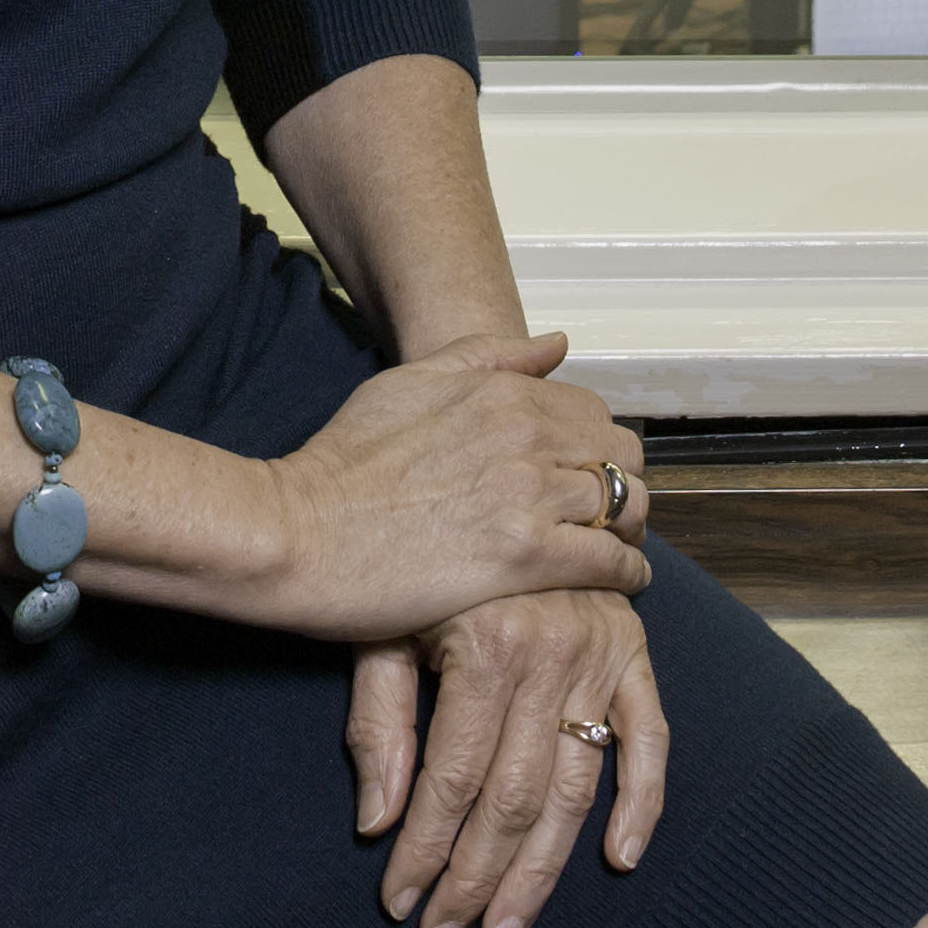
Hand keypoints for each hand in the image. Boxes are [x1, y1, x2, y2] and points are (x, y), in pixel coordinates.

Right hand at [251, 332, 648, 647]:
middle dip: (623, 481)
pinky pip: (611, 562)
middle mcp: (525, 435)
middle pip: (622, 454)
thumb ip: (488, 357)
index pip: (595, 411)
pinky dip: (626, 574)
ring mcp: (528, 495)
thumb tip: (556, 343)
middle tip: (607, 514)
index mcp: (501, 391)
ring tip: (614, 548)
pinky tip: (618, 583)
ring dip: (629, 528)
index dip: (598, 445)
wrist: (298, 531)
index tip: (587, 472)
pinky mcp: (524, 557)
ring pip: (627, 505)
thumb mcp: (410, 381)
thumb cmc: (342, 461)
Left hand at [353, 588, 667, 927]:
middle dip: (476, 878)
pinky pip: (651, 738)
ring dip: (542, 869)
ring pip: (575, 788)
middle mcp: (550, 651)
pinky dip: (642, 801)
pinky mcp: (634, 652)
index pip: (452, 781)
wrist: (491, 473)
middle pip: (514, 798)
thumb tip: (376, 822)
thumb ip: (380, 721)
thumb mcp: (383, 621)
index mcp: (485, 642)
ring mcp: (600, 653)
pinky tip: (619, 855)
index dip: (424, 851)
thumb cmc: (416, 555)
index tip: (400, 902)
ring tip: (508, 925)